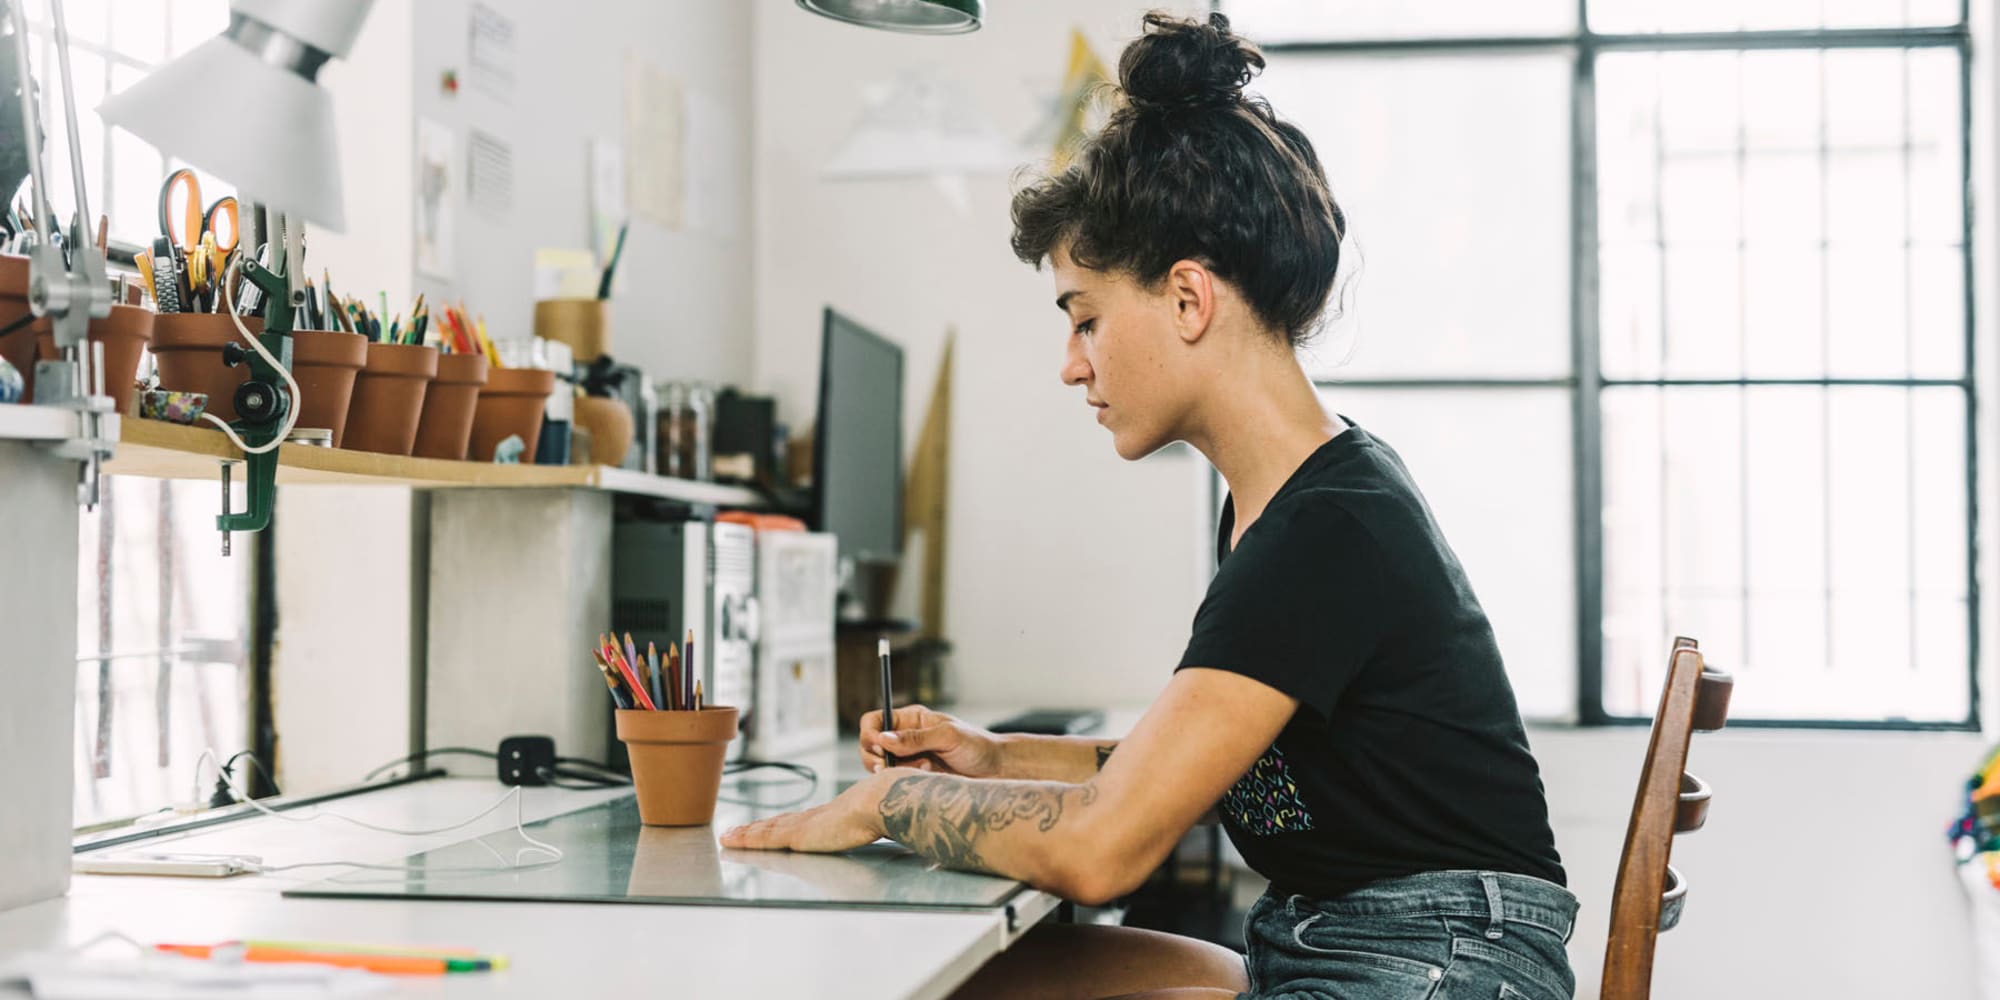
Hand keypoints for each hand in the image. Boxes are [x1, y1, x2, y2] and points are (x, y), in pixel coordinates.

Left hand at [719, 770, 899, 852]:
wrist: (883, 802)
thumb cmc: (888, 808)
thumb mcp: (880, 818)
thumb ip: (874, 821)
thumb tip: (886, 820)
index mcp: (833, 816)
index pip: (801, 821)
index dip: (782, 824)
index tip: (769, 825)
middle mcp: (815, 818)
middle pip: (779, 824)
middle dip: (757, 828)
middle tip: (737, 831)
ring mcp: (804, 826)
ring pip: (767, 831)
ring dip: (746, 834)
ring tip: (729, 837)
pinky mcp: (798, 835)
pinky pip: (764, 839)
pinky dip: (746, 839)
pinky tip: (731, 841)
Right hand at [860, 705, 1002, 777]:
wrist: (997, 770)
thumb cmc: (977, 746)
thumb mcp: (948, 736)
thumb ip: (916, 738)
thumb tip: (884, 738)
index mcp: (911, 719)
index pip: (874, 720)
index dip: (870, 734)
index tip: (879, 748)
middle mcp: (905, 738)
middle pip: (870, 746)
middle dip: (875, 758)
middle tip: (890, 766)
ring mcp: (908, 760)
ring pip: (879, 767)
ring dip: (893, 771)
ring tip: (923, 769)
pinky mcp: (914, 778)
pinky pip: (895, 782)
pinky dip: (903, 782)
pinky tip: (926, 778)